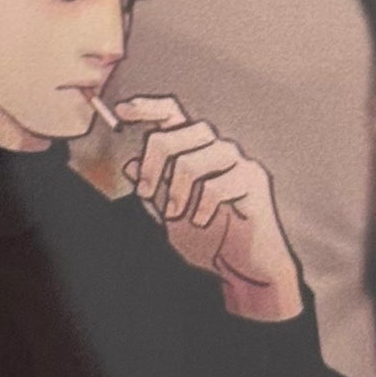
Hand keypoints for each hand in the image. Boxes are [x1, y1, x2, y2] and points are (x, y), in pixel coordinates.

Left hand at [114, 93, 303, 319]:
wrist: (244, 268)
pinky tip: (203, 221)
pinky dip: (201, 208)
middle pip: (180, 131)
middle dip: (153, 162)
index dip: (148, 108)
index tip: (122, 111)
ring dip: (175, 192)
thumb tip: (130, 165)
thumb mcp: (170, 214)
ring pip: (192, 160)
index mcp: (197, 151)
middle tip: (144, 192)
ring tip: (175, 216)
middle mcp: (218, 149)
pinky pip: (216, 186)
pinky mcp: (253, 182)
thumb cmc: (210, 239)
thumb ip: (154, 189)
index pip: (173, 114)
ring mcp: (238, 163)